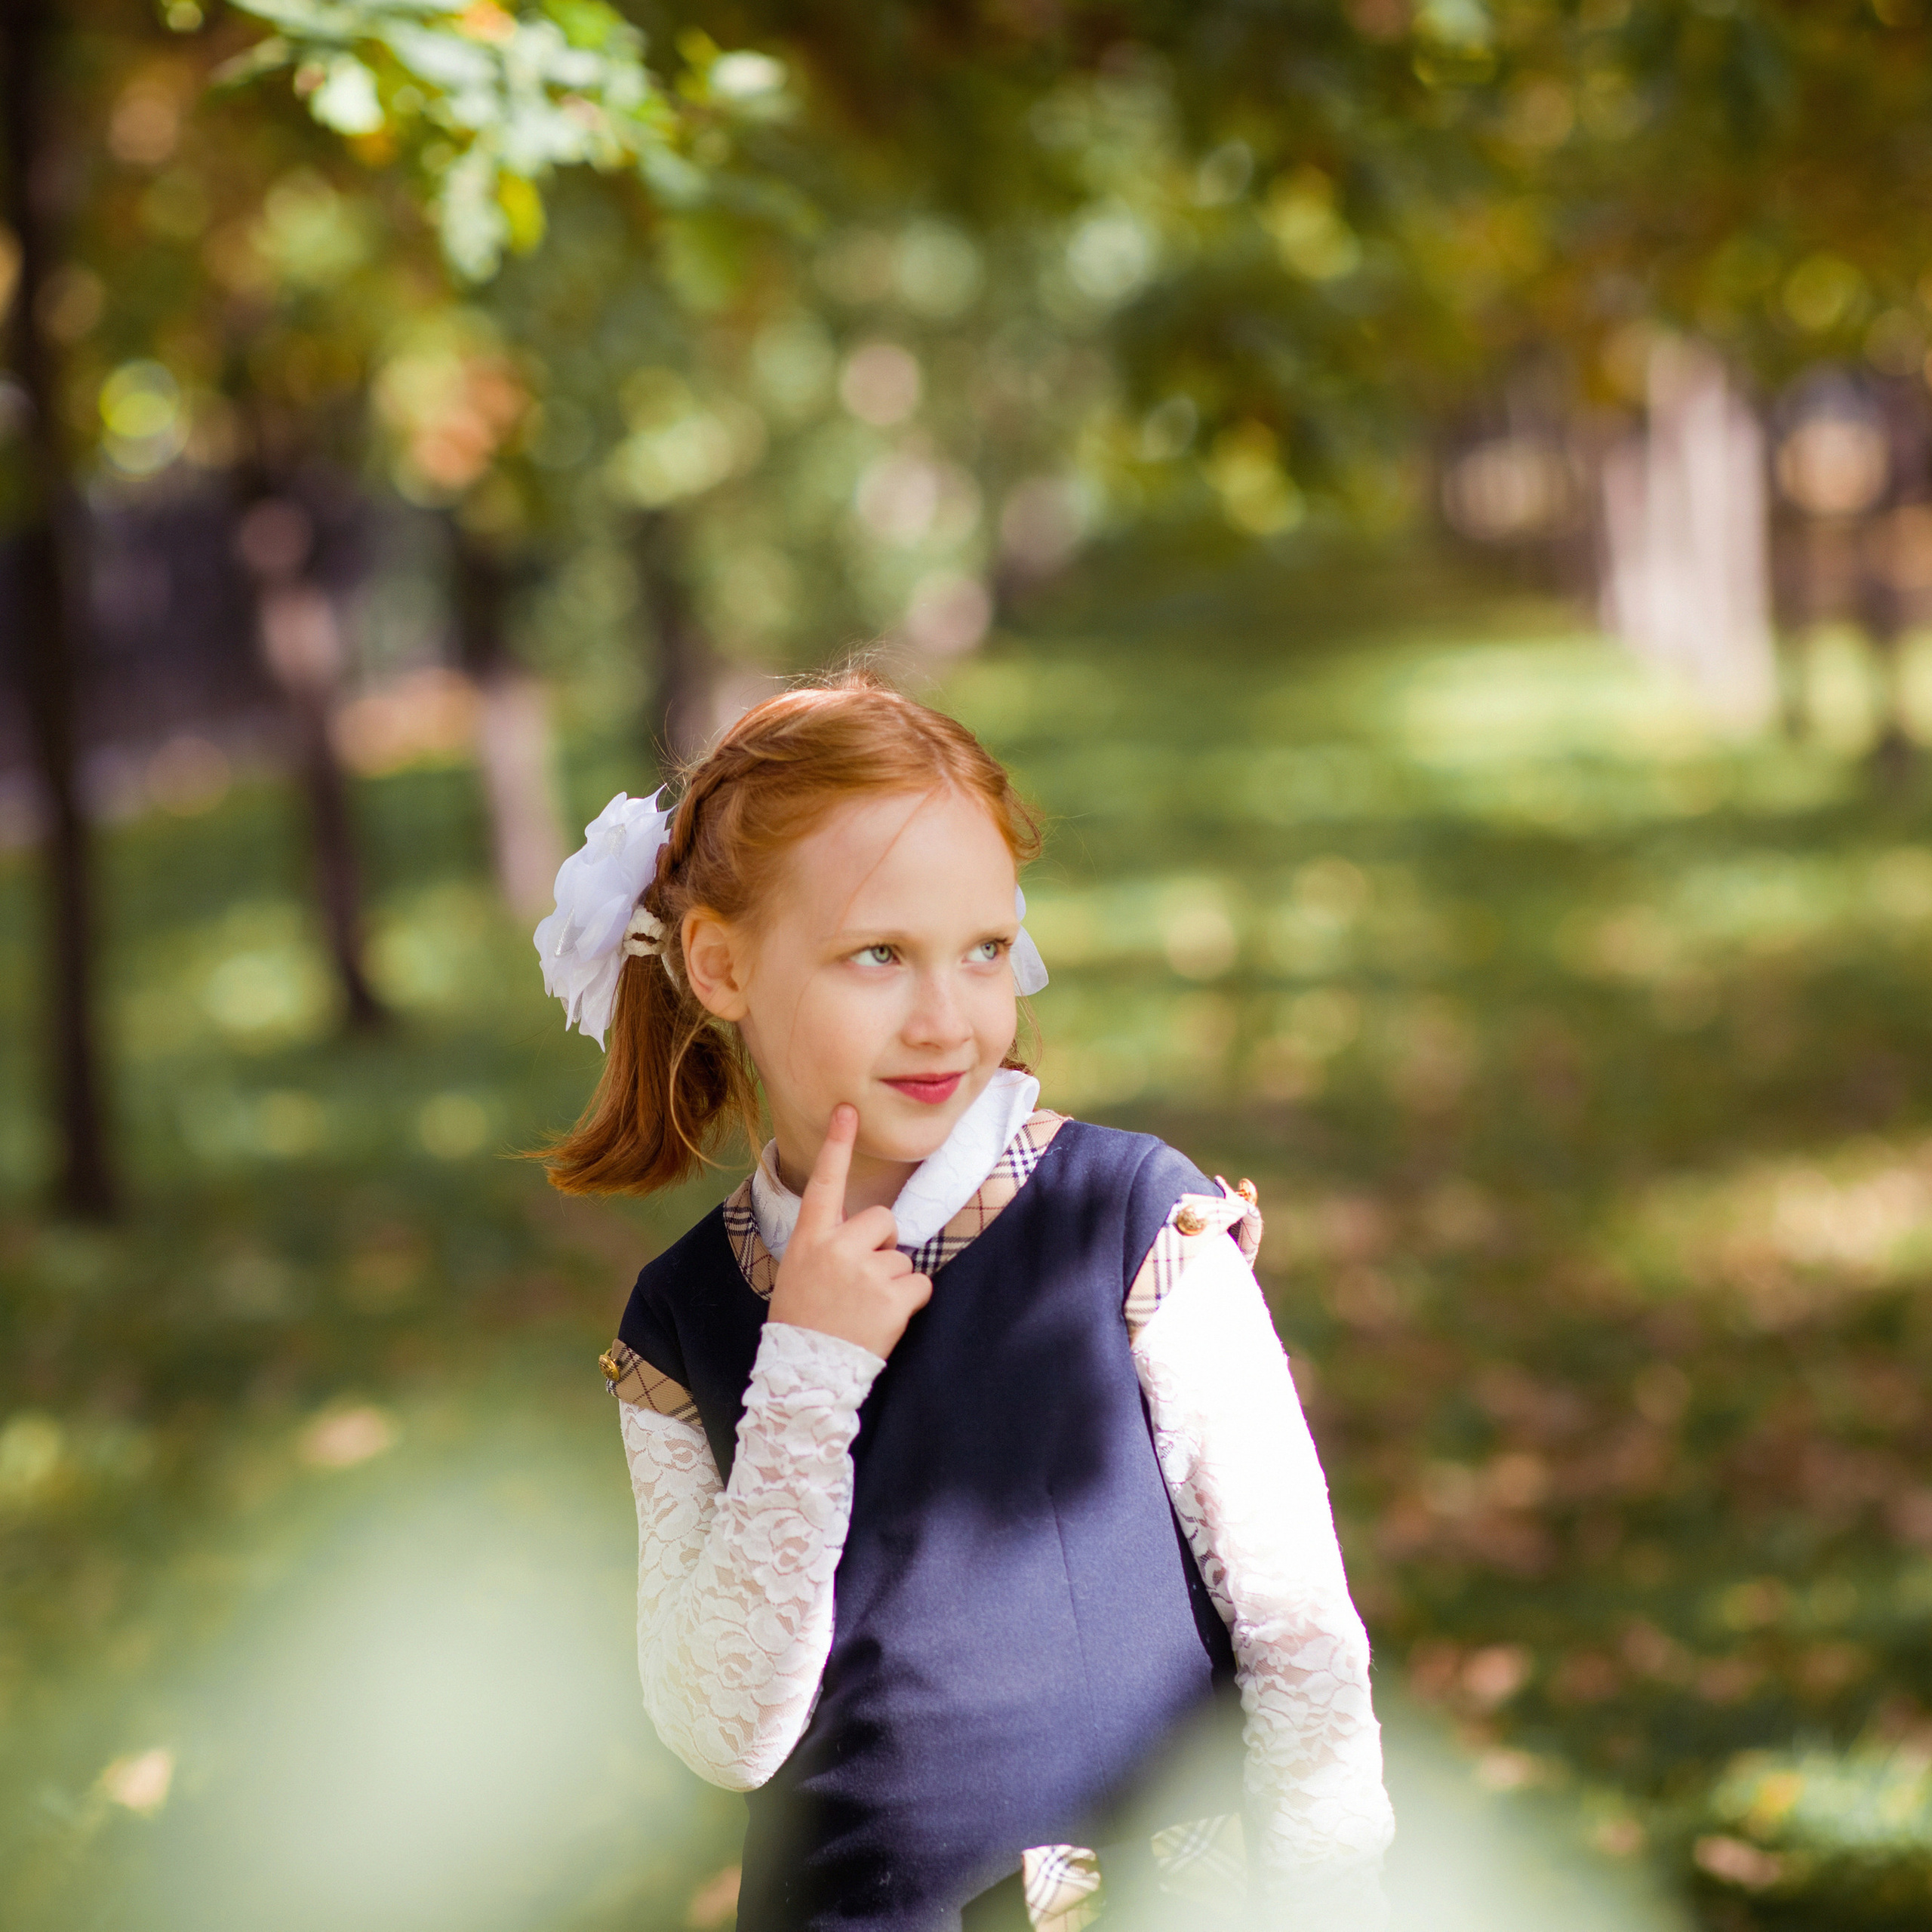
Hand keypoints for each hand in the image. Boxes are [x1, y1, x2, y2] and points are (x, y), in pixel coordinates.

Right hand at [768, 1104, 931, 1359]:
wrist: (805, 1374)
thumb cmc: (804, 1321)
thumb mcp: (801, 1271)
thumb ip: (828, 1244)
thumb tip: (869, 1228)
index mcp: (810, 1238)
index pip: (825, 1182)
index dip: (837, 1145)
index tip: (847, 1110)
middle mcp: (837, 1247)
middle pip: (883, 1219)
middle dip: (883, 1245)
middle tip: (861, 1282)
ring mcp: (865, 1271)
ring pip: (902, 1257)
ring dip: (893, 1283)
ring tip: (864, 1309)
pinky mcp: (891, 1297)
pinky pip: (920, 1284)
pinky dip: (911, 1302)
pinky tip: (885, 1321)